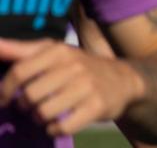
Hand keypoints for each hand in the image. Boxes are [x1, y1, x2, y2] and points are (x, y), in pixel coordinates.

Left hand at [0, 38, 142, 136]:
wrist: (123, 79)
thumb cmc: (78, 66)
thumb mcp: (54, 52)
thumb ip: (21, 50)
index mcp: (60, 51)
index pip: (19, 72)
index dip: (5, 90)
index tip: (4, 100)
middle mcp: (74, 66)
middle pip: (29, 96)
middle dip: (25, 107)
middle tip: (32, 106)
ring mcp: (87, 86)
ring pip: (43, 113)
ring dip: (39, 119)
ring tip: (46, 114)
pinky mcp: (97, 106)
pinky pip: (61, 127)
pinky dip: (55, 129)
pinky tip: (59, 122)